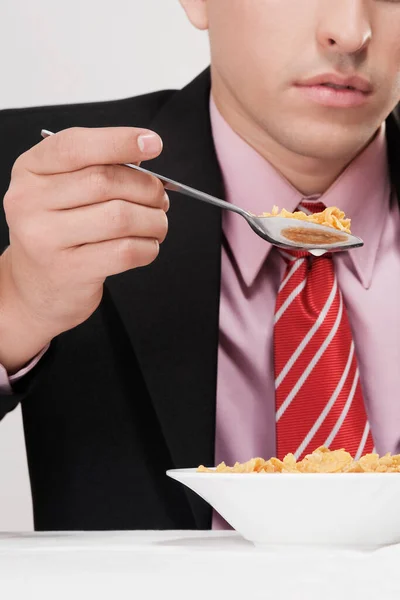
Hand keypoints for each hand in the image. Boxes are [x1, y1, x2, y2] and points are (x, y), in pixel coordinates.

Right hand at [0, 127, 166, 371]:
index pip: (76, 146)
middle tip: (160, 197)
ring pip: (121, 217)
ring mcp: (46, 238)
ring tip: (157, 224)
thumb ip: (96, 167)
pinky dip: (148, 247)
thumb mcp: (62, 190)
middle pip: (105, 181)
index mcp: (30, 170)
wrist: (37, 285)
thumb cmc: (59, 231)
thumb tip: (143, 155)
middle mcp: (30, 201)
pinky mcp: (69, 271)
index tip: (153, 143)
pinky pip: (125, 251)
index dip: (119, 141)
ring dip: (154, 220)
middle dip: (147, 188)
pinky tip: (147, 246)